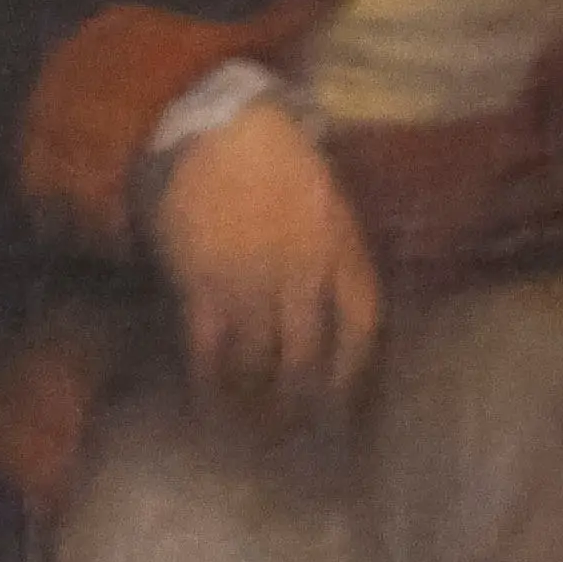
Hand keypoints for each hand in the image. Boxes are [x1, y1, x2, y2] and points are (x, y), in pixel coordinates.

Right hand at [149, 92, 388, 422]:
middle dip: (306, 407)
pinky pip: (210, 352)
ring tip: (261, 433)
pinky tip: (215, 408)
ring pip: (261, 365)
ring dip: (261, 407)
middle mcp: (300, 278)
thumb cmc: (280, 164)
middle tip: (301, 437)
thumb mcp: (332, 208)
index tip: (349, 410)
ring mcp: (250, 284)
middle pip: (310, 362)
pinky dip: (213, 387)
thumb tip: (343, 324)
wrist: (216, 124)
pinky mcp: (201, 285)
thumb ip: (341, 262)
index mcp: (342, 256)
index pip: (361, 334)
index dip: (356, 379)